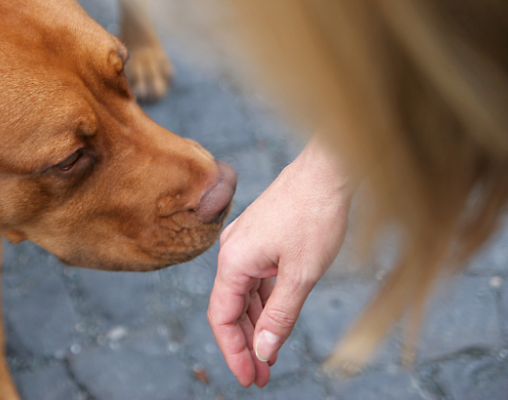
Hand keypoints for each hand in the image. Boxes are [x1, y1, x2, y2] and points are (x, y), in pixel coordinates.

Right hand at [207, 138, 353, 386]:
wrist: (327, 170)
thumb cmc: (315, 215)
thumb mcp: (301, 275)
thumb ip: (279, 316)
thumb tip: (263, 351)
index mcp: (233, 261)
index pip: (222, 317)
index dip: (233, 351)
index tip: (249, 379)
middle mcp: (232, 252)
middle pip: (230, 308)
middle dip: (245, 345)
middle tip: (261, 377)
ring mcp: (246, 244)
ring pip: (244, 295)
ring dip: (256, 326)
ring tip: (269, 359)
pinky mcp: (260, 239)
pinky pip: (256, 279)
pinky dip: (265, 304)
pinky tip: (275, 323)